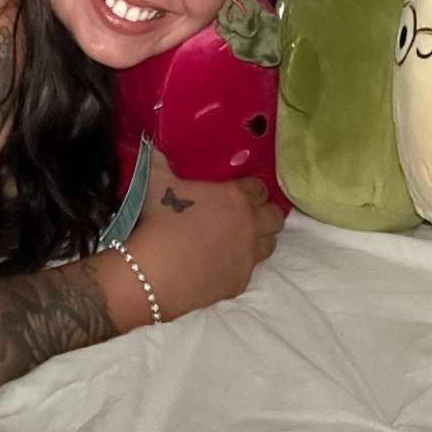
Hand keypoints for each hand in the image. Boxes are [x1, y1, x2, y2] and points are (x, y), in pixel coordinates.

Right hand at [128, 150, 283, 321]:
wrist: (155, 274)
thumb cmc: (159, 222)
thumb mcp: (157, 183)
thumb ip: (160, 161)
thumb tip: (156, 148)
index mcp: (236, 197)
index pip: (260, 187)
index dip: (250, 187)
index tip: (237, 190)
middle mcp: (250, 226)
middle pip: (275, 216)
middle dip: (265, 212)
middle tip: (244, 213)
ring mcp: (248, 257)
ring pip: (270, 244)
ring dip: (259, 238)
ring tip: (237, 238)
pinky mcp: (240, 282)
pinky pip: (250, 269)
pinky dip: (240, 264)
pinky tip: (220, 262)